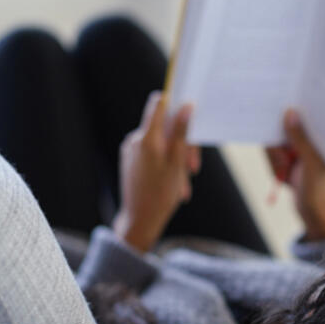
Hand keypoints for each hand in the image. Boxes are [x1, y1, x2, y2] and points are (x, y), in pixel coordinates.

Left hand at [113, 91, 200, 252]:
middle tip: (194, 168)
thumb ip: (182, 133)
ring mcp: (131, 150)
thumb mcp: (178, 163)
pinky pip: (153, 153)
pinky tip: (174, 183)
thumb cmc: (161, 194)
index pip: (159, 104)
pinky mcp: (130, 160)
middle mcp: (135, 140)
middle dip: (183, 144)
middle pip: (165, 128)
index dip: (176, 103)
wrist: (139, 221)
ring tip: (183, 182)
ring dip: (177, 159)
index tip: (190, 111)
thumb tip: (187, 106)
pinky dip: (166, 164)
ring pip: (161, 143)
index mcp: (146, 138)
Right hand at [266, 110, 324, 239]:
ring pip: (273, 141)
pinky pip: (270, 153)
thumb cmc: (317, 188)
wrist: (311, 211)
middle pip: (283, 126)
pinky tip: (282, 176)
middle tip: (285, 160)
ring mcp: (296, 146)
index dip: (291, 108)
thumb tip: (290, 112)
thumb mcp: (310, 162)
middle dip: (278, 146)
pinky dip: (272, 165)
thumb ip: (300, 138)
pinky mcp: (286, 156)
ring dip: (274, 159)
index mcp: (320, 134)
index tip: (278, 102)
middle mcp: (308, 137)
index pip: (306, 112)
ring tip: (285, 171)